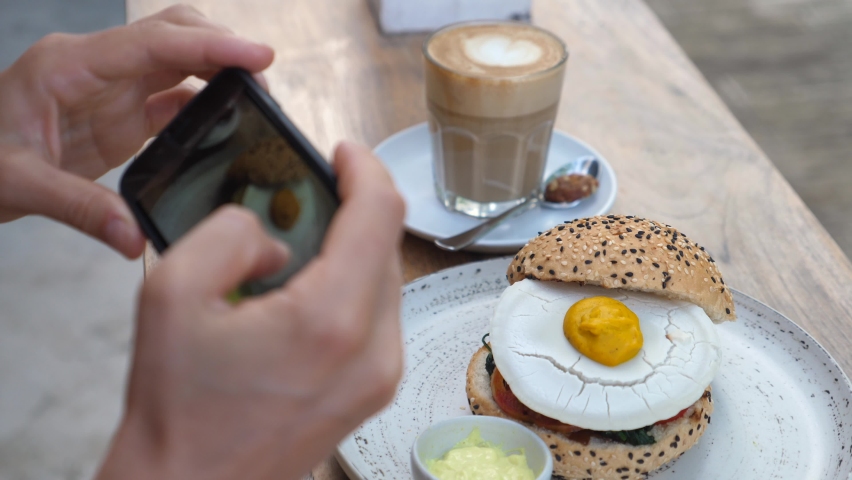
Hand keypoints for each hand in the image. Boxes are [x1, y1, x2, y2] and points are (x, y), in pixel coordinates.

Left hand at [0, 5, 273, 257]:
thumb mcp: (18, 184)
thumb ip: (79, 208)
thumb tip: (134, 236)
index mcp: (69, 66)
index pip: (152, 43)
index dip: (210, 45)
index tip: (257, 54)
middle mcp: (97, 66)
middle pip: (173, 34)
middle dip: (222, 47)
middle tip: (263, 78)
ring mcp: (112, 88)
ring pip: (180, 60)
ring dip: (220, 71)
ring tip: (257, 99)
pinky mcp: (123, 113)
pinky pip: (175, 96)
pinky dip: (207, 103)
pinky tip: (229, 122)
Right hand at [96, 142, 405, 479]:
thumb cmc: (179, 413)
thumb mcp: (171, 295)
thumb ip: (228, 235)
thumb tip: (271, 233)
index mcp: (330, 320)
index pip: (379, 214)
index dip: (365, 168)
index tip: (342, 153)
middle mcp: (373, 350)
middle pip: (388, 244)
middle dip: (354, 206)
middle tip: (309, 193)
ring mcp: (381, 375)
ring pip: (387, 278)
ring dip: (353, 247)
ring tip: (302, 242)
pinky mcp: (374, 390)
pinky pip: (379, 314)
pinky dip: (352, 284)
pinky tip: (308, 287)